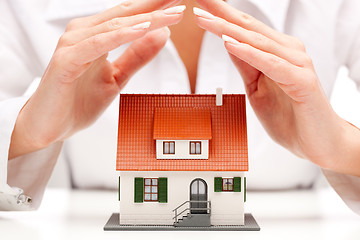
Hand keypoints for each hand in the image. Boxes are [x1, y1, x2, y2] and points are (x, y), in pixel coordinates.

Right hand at [9, 0, 185, 158]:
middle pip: (125, 14)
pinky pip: (98, 44)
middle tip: (179, 0)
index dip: (156, 8)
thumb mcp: (117, 78)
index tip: (178, 3)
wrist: (50, 127)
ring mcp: (73, 45)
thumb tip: (162, 34)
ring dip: (145, 19)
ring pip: (115, 26)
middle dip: (155, 6)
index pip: (130, 16)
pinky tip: (142, 29)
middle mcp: (83, 33)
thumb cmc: (78, 101)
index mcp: (96, 35)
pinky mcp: (66, 60)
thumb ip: (137, 56)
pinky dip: (121, 36)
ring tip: (172, 13)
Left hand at [194, 0, 359, 175]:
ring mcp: (297, 64)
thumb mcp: (257, 88)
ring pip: (257, 42)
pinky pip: (271, 64)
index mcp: (276, 52)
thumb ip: (246, 65)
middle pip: (248, 27)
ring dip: (228, 29)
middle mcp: (288, 52)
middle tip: (198, 0)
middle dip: (220, 13)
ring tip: (204, 18)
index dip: (220, 15)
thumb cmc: (290, 117)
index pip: (244, 28)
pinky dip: (250, 53)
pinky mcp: (302, 81)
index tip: (199, 4)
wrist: (319, 143)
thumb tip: (228, 42)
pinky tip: (230, 44)